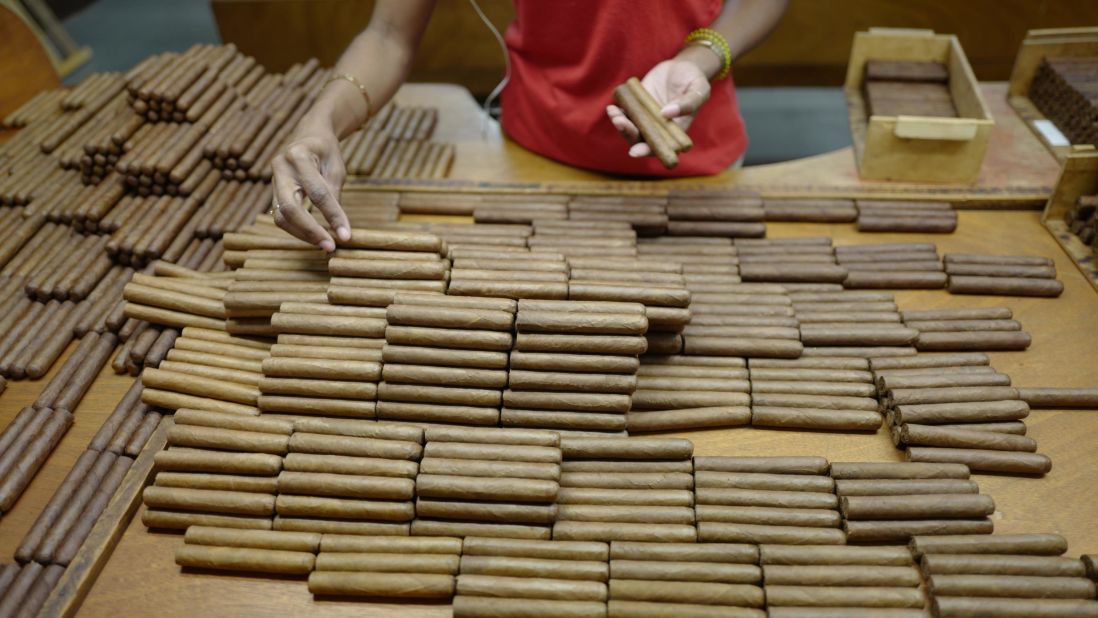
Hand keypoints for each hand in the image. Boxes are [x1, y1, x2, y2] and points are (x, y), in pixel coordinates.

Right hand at [270, 120, 350, 251]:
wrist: (309, 135)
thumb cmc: (326, 151)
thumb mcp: (336, 169)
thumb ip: (334, 196)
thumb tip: (339, 230)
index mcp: (299, 155)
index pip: (317, 193)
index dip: (333, 216)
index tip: (346, 236)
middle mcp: (280, 167)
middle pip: (289, 208)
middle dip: (310, 231)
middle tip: (330, 247)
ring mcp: (273, 180)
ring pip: (281, 216)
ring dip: (302, 234)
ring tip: (324, 245)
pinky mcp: (272, 191)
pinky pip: (281, 216)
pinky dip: (298, 229)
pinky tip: (314, 236)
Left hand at [607, 57, 711, 157]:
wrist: (682, 66)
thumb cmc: (695, 79)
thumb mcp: (699, 89)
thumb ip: (688, 103)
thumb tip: (666, 114)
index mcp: (675, 131)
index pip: (660, 147)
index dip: (647, 151)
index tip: (635, 151)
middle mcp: (658, 128)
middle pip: (640, 140)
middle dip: (628, 134)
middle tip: (620, 122)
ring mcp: (646, 118)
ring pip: (630, 128)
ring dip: (620, 124)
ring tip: (614, 113)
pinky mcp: (637, 106)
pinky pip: (625, 114)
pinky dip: (617, 113)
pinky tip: (613, 108)